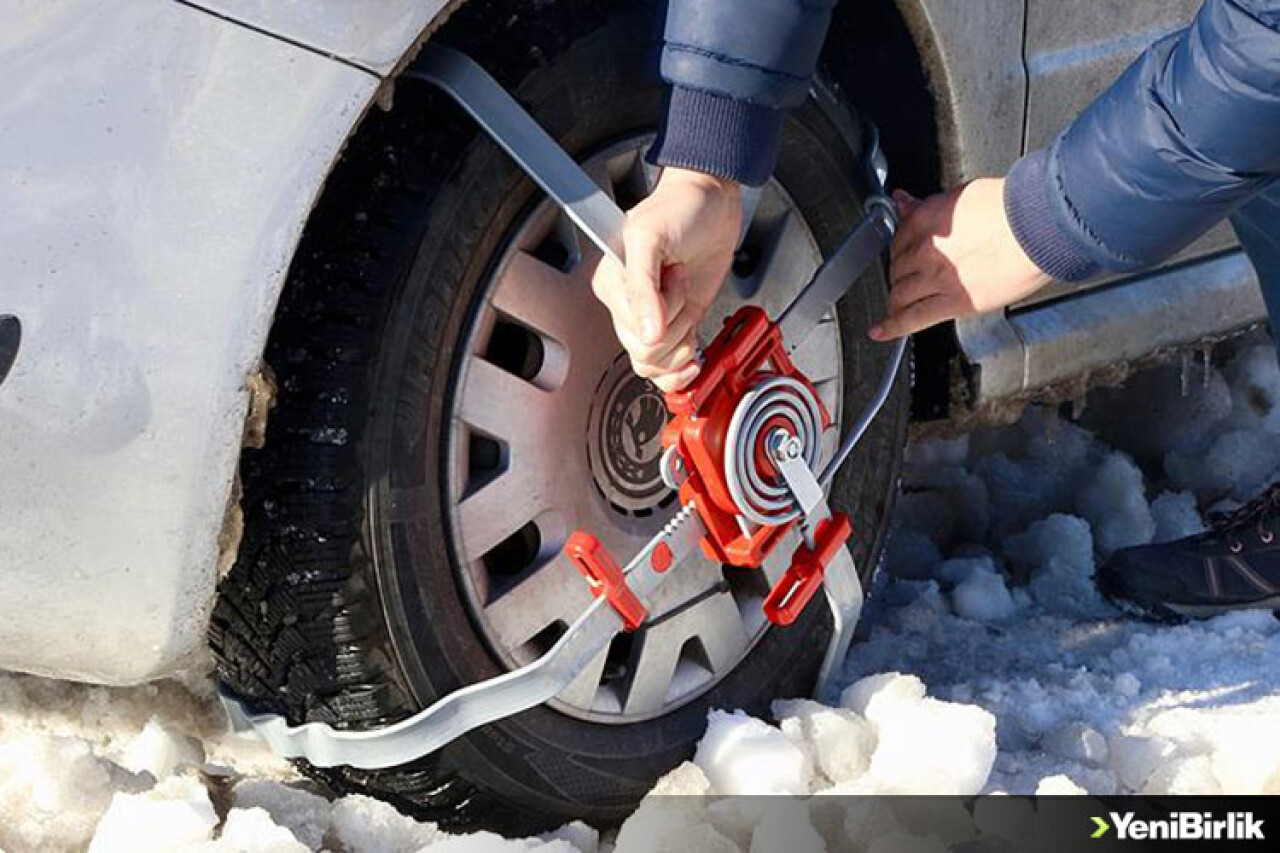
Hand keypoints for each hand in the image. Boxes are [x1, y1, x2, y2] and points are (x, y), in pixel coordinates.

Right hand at [591, 167, 741, 391]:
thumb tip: (648, 334)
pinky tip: (692, 355)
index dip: (662, 313)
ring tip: (688, 303)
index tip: (672, 275)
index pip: (631, 331)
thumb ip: (643, 288)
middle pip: (644, 353)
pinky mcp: (676, 324)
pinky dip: (681, 369)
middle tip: (682, 285)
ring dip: (682, 341)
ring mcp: (654, 318)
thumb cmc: (680, 208)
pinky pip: (667, 368)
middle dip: (675, 324)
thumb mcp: (651, 238)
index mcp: (612, 284)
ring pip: (656, 363)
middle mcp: (629, 306)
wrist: (714, 202)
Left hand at [870, 179, 1051, 340]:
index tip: (902, 251)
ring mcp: (937, 278)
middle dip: (900, 273)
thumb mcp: (962, 194)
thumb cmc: (1012, 208)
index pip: (897, 237)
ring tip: (900, 303)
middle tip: (908, 278)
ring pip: (899, 294)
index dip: (899, 247)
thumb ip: (927, 205)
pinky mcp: (954, 302)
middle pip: (896, 268)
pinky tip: (881, 332)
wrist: (1039, 227)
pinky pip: (912, 319)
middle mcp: (925, 250)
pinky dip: (892, 327)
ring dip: (898, 299)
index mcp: (926, 220)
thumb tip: (904, 200)